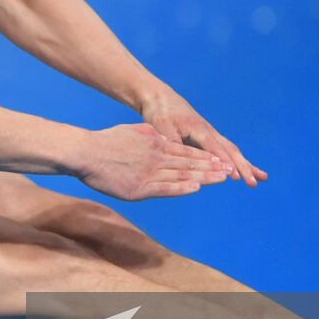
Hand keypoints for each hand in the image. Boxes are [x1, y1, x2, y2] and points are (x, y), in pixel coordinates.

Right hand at [76, 124, 230, 200]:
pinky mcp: (141, 187)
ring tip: (222, 178)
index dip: (205, 157)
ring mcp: (150, 171)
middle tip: (231, 170)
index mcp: (156, 143)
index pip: (186, 151)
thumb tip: (159, 136)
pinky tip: (197, 187)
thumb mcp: (132, 131)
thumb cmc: (105, 142)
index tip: (221, 160)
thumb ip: (148, 134)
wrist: (87, 152)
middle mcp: (157, 156)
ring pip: (182, 174)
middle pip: (190, 163)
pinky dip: (183, 187)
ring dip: (204, 177)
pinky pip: (166, 187)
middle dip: (212, 167)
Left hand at [138, 88, 266, 186]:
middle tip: (254, 182)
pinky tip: (241, 170)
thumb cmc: (159, 111)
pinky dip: (235, 161)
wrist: (158, 97)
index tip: (235, 177)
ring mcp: (209, 134)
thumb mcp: (161, 126)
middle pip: (231, 150)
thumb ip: (173, 141)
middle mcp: (208, 132)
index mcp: (199, 129)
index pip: (216, 149)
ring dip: (246, 164)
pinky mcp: (205, 137)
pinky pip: (223, 150)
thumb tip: (184, 158)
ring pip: (231, 151)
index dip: (225, 163)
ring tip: (262, 177)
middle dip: (244, 166)